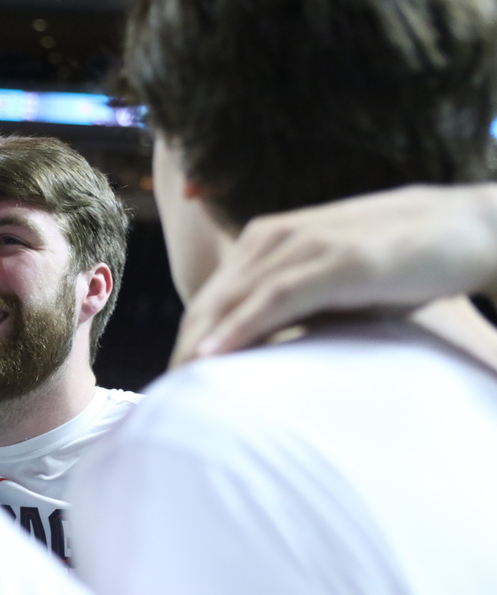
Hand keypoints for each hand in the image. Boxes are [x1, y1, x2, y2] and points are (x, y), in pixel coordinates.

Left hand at [171, 184, 496, 366]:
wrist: (463, 226)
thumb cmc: (395, 263)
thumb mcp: (330, 284)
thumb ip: (293, 307)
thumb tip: (260, 355)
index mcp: (264, 241)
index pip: (210, 298)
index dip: (188, 343)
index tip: (174, 385)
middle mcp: (272, 238)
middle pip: (209, 303)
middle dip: (184, 353)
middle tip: (165, 402)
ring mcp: (302, 246)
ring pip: (231, 302)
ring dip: (199, 347)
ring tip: (176, 391)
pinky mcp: (335, 261)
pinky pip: (273, 299)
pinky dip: (239, 329)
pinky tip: (213, 357)